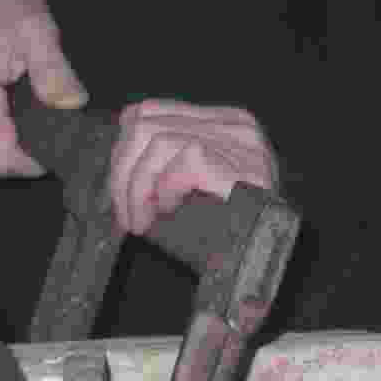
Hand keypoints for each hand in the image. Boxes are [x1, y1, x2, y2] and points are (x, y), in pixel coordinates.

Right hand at [0, 0, 87, 176]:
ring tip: (24, 111)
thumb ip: (54, 71)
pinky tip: (3, 105)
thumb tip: (72, 103)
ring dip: (1, 137)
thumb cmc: (10, 9)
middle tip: (45, 127)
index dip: (28, 165)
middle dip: (18, 150)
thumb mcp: (40, 32)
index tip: (53, 152)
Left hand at [108, 99, 276, 236]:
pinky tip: (168, 212)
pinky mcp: (242, 164)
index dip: (122, 151)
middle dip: (122, 173)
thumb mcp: (188, 193)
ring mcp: (241, 143)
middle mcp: (235, 126)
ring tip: (141, 221)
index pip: (149, 113)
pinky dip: (164, 189)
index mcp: (222, 125)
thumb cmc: (227, 237)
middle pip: (146, 123)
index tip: (119, 194)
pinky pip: (183, 161)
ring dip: (137, 188)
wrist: (262, 267)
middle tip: (125, 215)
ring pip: (157, 140)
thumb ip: (161, 168)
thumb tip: (117, 167)